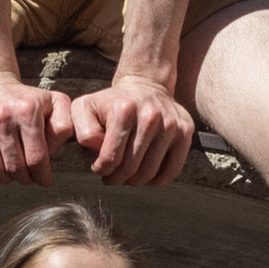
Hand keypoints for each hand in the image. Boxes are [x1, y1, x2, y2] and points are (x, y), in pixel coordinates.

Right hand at [0, 72, 65, 185]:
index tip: (44, 180)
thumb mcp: (54, 103)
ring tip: (10, 171)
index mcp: (26, 110)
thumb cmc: (24, 99)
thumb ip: (63, 126)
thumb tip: (53, 151)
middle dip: (25, 178)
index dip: (42, 176)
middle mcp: (1, 116)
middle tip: (27, 177)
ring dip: (5, 178)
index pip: (36, 158)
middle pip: (15, 168)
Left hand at [66, 71, 195, 187]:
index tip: (99, 167)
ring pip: (150, 172)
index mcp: (124, 110)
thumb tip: (96, 150)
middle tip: (112, 177)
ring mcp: (171, 124)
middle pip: (131, 168)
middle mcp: (150, 116)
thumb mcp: (85, 107)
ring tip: (127, 176)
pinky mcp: (185, 131)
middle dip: (117, 178)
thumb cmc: (111, 102)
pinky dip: (157, 180)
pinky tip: (146, 176)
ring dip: (135, 181)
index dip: (102, 169)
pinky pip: (172, 170)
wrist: (145, 85)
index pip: (110, 158)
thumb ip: (82, 130)